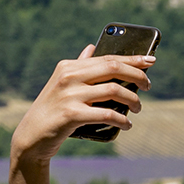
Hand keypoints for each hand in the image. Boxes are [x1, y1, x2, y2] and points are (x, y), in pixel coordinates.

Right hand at [10, 44, 154, 168]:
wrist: (31, 136)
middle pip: (113, 68)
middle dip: (136, 76)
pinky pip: (106, 113)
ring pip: (113, 90)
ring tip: (138, 108)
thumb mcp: (62, 83)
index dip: (132, 59)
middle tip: (148, 86)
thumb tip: (92, 47)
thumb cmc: (52, 110)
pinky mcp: (71, 114)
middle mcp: (69, 76)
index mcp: (69, 66)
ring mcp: (69, 95)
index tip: (151, 60)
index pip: (107, 57)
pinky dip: (121, 119)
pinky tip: (127, 124)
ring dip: (132, 100)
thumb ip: (79, 66)